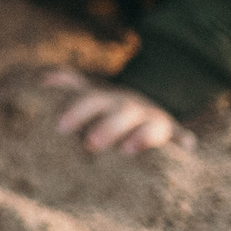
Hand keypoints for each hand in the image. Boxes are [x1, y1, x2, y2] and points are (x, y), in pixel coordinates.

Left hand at [44, 71, 192, 155]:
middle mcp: (131, 106)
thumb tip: (43, 80)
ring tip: (128, 150)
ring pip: (153, 124)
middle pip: (122, 112)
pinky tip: (187, 148)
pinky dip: (184, 139)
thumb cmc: (103, 108)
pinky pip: (180, 135)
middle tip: (90, 145)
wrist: (139, 105)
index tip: (60, 127)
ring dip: (142, 135)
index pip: (91, 100)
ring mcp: (153, 118)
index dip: (77, 111)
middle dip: (107, 127)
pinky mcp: (171, 132)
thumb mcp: (86, 94)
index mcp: (107, 98)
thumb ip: (67, 86)